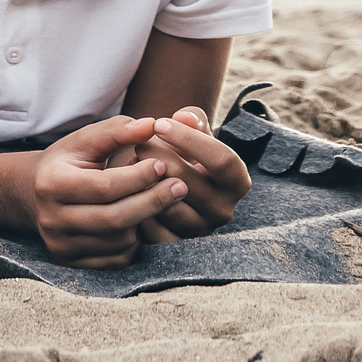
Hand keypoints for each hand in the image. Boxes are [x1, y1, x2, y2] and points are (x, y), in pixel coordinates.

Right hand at [30, 115, 191, 268]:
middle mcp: (50, 219)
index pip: (104, 186)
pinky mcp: (71, 261)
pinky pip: (118, 259)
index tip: (162, 165)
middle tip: (180, 186)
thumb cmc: (70, 162)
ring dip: (143, 222)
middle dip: (152, 202)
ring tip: (152, 202)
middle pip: (114, 218)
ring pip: (119, 241)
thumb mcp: (86, 140)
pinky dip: (134, 242)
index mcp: (50, 183)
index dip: (138, 177)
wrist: (37, 193)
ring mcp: (60, 244)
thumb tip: (151, 125)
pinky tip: (137, 223)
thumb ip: (118, 130)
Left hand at [110, 107, 249, 240]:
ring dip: (141, 180)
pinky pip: (149, 227)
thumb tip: (184, 116)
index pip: (222, 160)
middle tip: (136, 142)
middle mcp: (223, 210)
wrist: (165, 183)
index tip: (159, 123)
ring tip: (127, 161)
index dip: (189, 139)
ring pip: (165, 204)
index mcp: (237, 182)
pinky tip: (124, 187)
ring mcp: (199, 230)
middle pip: (187, 181)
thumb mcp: (192, 133)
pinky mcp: (173, 245)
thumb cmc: (181, 152)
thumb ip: (192, 120)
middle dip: (157, 156)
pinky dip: (133, 204)